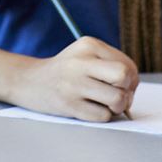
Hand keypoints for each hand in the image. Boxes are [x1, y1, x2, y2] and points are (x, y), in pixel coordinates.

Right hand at [18, 37, 137, 121]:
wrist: (29, 80)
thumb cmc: (66, 71)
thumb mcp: (85, 55)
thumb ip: (111, 65)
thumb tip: (132, 90)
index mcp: (88, 45)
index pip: (128, 65)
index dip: (131, 80)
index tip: (118, 85)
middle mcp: (80, 62)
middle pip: (124, 76)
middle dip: (127, 90)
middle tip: (117, 95)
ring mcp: (73, 84)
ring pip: (117, 99)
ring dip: (116, 107)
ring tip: (105, 104)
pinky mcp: (69, 104)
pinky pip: (102, 116)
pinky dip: (101, 116)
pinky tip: (89, 108)